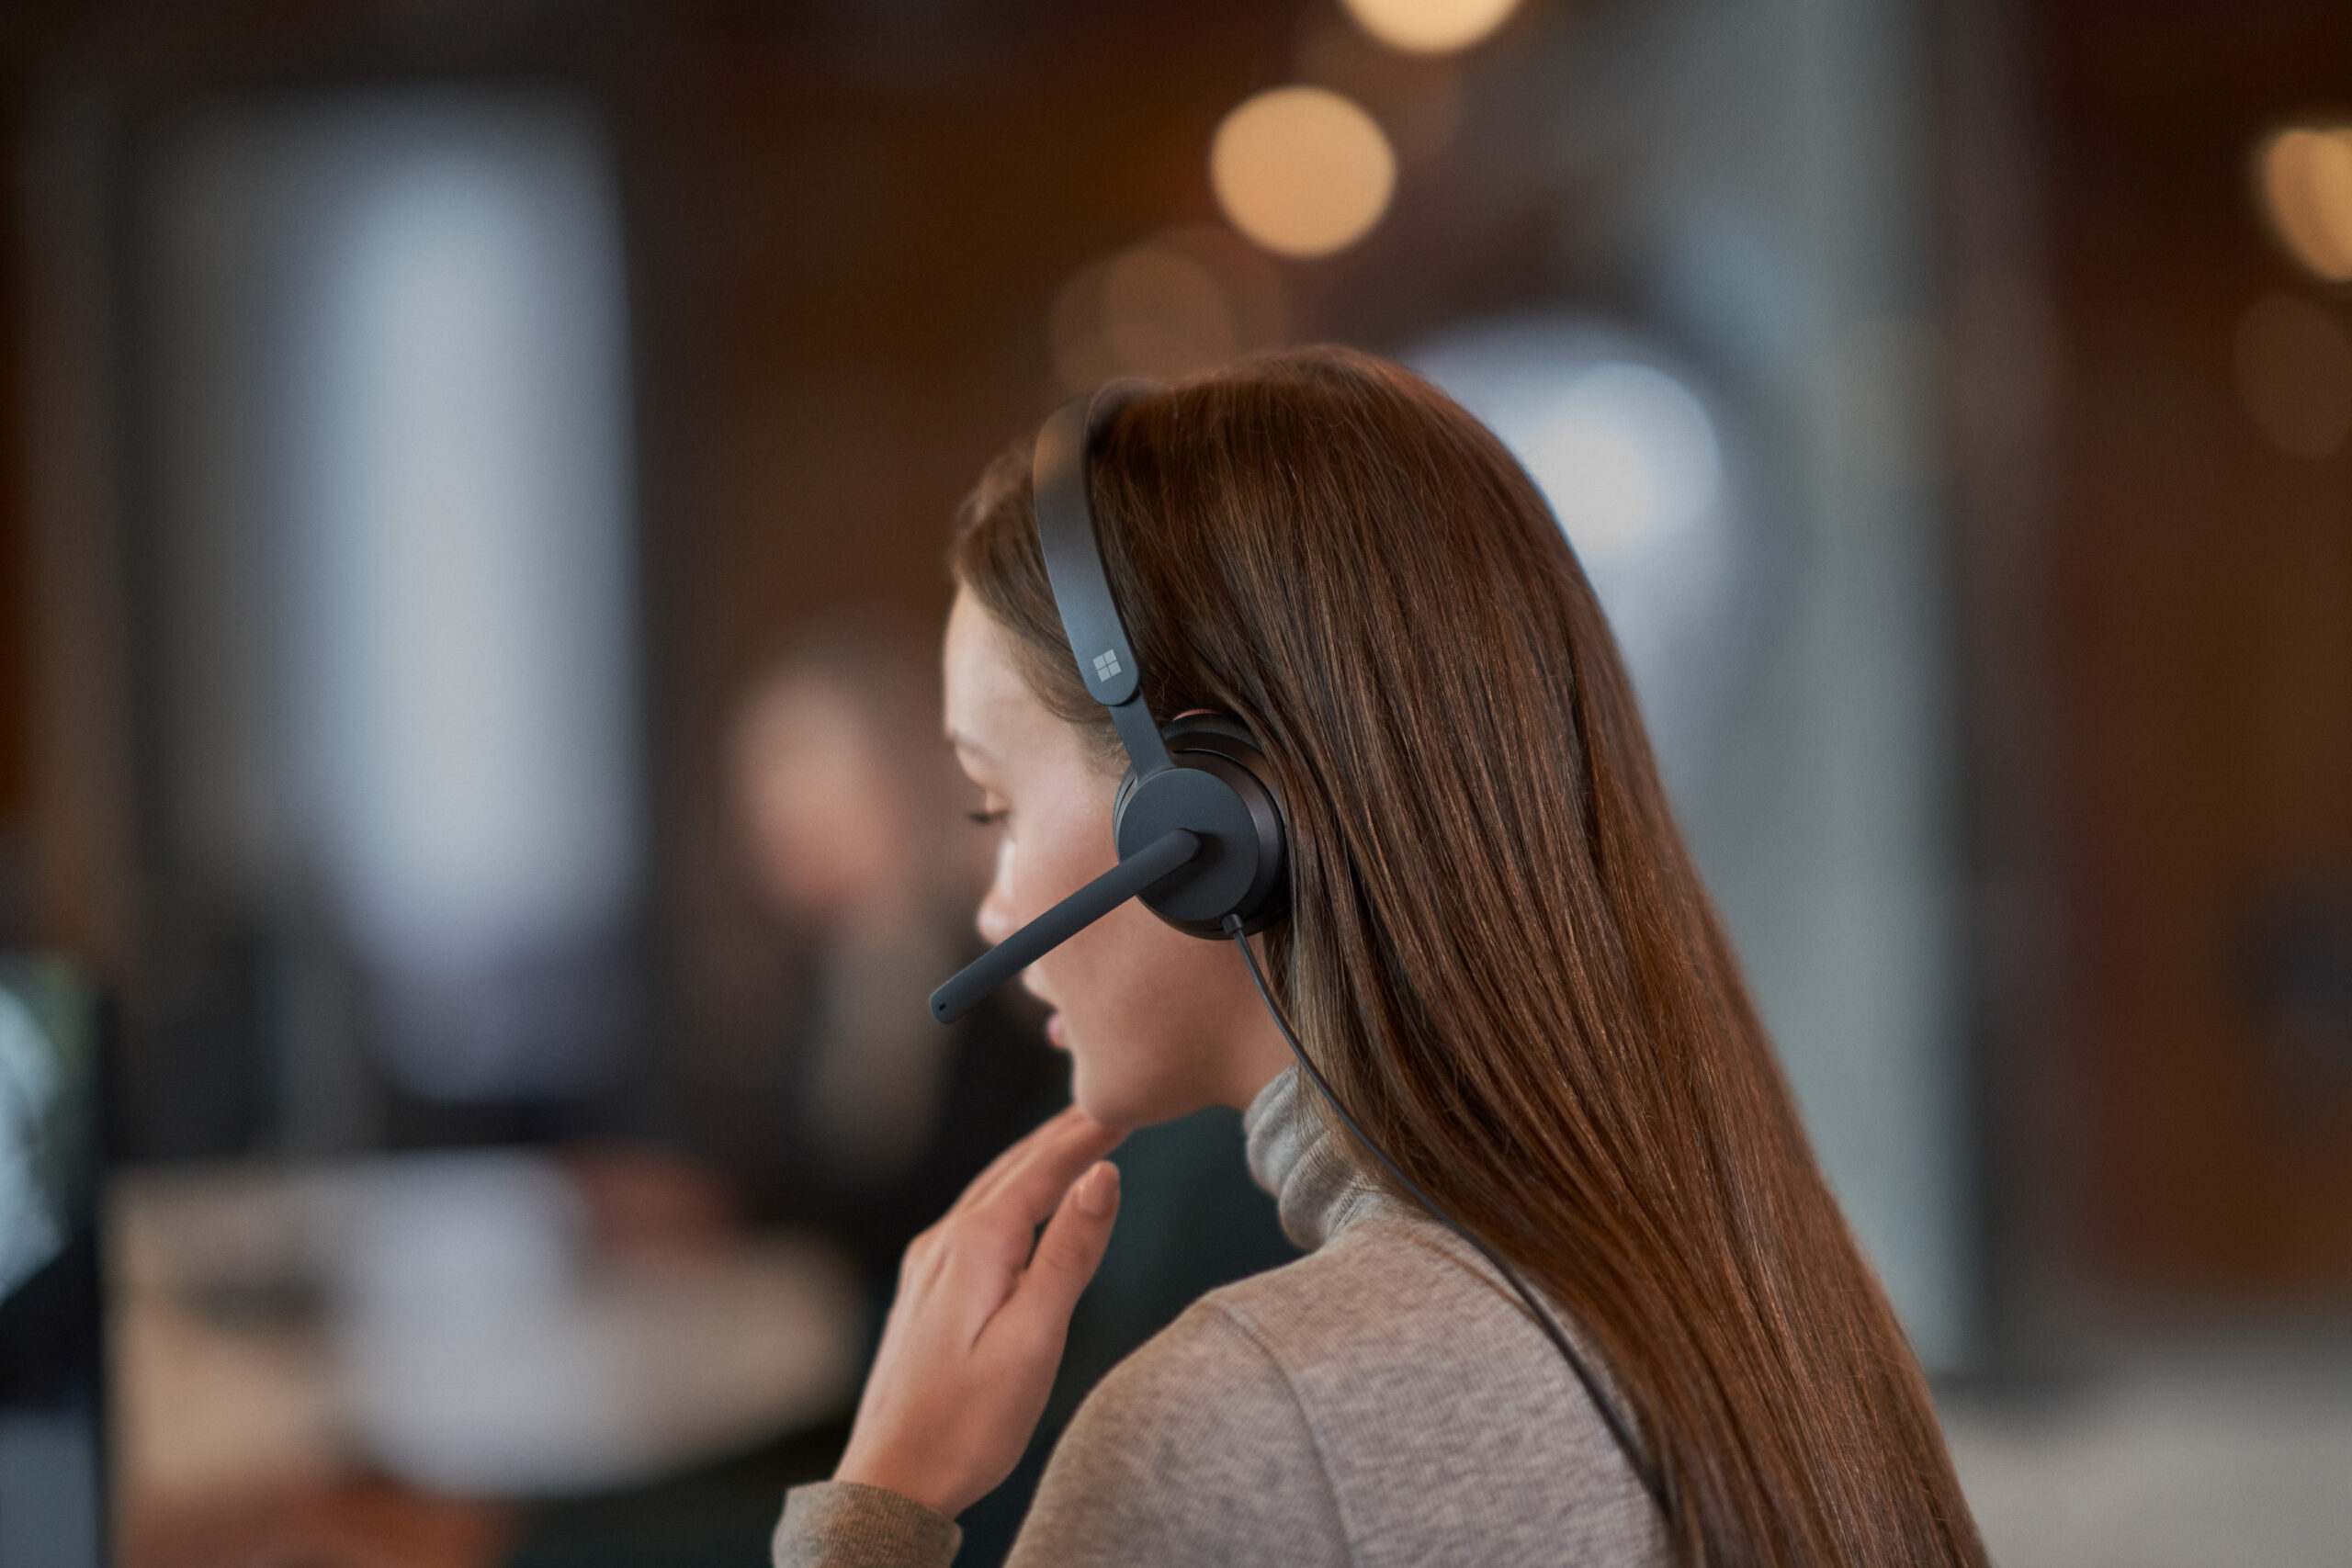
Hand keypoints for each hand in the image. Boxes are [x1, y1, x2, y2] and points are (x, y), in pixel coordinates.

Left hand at [833, 1106, 1123, 1517]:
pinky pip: (973, 1223)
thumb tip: (1101, 1175)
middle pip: (1011, 1172)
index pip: (1041, 1171)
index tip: (1121, 1104)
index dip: (1084, 1136)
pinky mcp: (923, 1295)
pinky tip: (1018, 1208)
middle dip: (1059, 1138)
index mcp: (975, 1247)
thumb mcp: (1034, 1339)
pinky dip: (1008, 1197)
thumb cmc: (967, 1424)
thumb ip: (1068, 1254)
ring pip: (989, 1194)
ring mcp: (927, 1268)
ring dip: (1032, 1164)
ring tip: (1070, 1142)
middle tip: (1104, 1107)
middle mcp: (943, 1244)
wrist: (891, 1482)